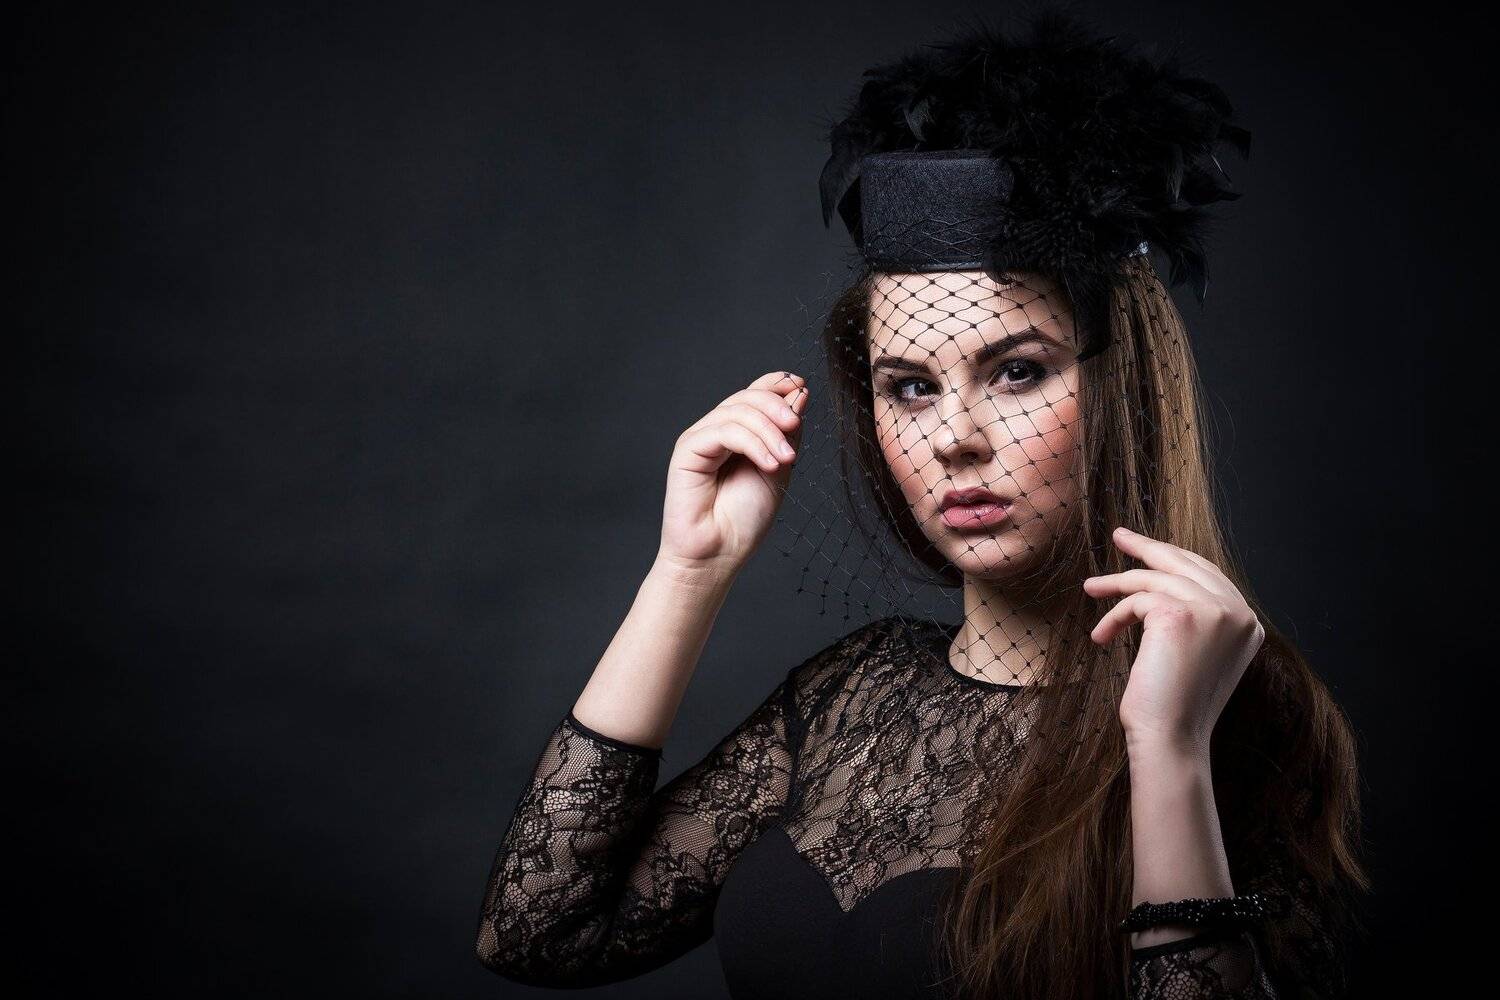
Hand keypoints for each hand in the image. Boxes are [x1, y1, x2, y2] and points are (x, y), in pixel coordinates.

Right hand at [656, 371, 807, 575]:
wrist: (719, 554)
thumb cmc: (744, 520)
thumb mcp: (779, 469)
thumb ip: (787, 434)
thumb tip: (798, 392)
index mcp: (739, 434)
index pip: (755, 393)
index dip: (777, 383)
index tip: (801, 386)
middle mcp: (718, 431)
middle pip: (747, 397)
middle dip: (776, 406)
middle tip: (794, 427)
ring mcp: (701, 439)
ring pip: (737, 411)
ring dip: (769, 431)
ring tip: (786, 459)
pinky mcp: (688, 450)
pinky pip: (724, 431)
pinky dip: (753, 443)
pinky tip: (770, 464)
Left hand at [1082, 526, 1264, 755]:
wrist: (1170, 738)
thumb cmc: (1175, 705)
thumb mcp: (1195, 654)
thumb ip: (1195, 619)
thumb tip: (1159, 586)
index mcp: (1248, 623)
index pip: (1207, 574)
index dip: (1173, 558)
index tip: (1145, 548)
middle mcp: (1239, 613)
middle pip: (1185, 563)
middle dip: (1148, 547)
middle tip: (1120, 537)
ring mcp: (1214, 610)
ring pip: (1155, 578)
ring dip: (1117, 584)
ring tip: (1091, 589)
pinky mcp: (1180, 614)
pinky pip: (1137, 598)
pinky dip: (1114, 615)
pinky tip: (1102, 635)